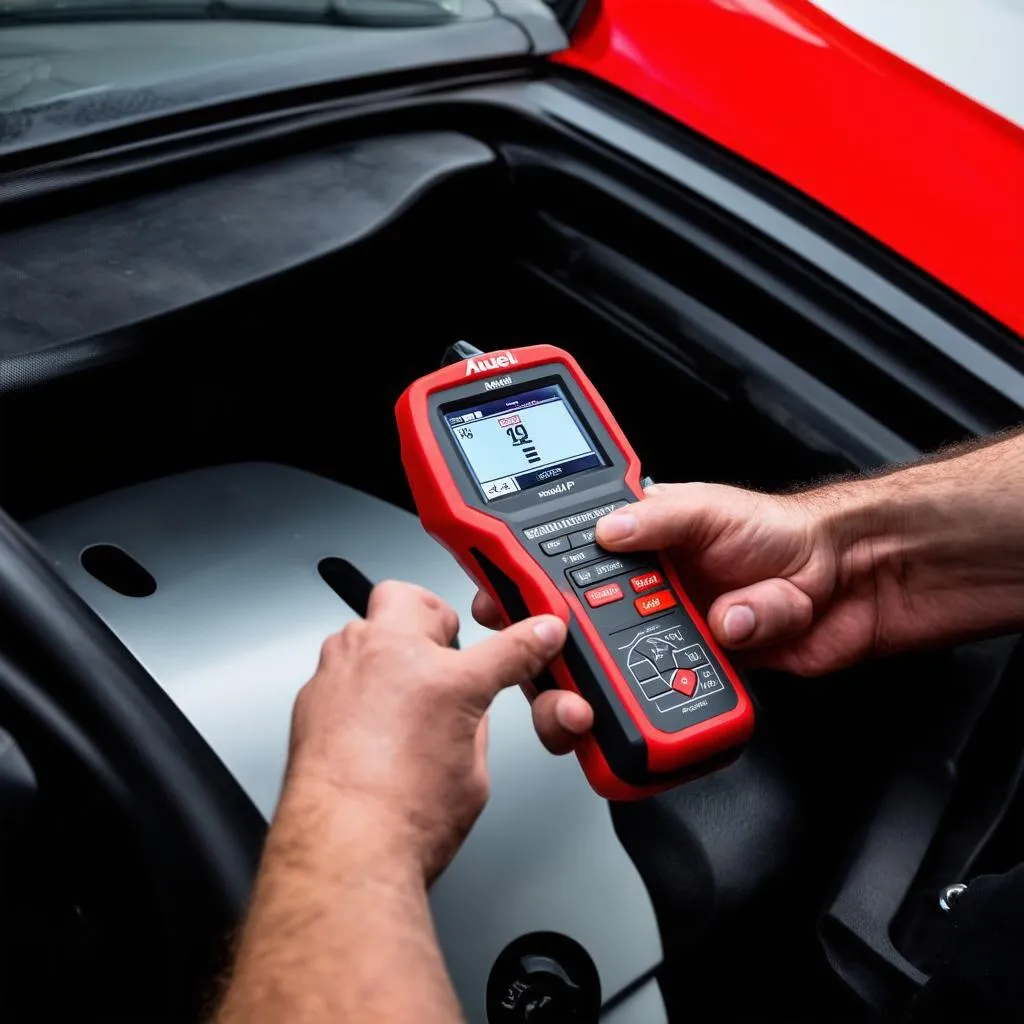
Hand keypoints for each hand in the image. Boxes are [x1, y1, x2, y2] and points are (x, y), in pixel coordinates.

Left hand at [288, 580, 565, 881]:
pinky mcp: (311, 695)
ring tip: (400, 690)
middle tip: (440, 648)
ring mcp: (341, 670)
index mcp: (445, 679)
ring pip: (365, 627)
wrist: (343, 850)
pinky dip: (357, 683)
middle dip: (428, 616)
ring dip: (386, 647)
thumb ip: (474, 723)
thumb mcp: (473, 773)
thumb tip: (472, 708)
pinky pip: (339, 668)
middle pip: (409, 598)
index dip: (529, 639)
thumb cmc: (403, 820)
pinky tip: (368, 723)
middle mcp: (386, 658)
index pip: (505, 646)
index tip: (537, 634)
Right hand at [474, 481, 882, 752]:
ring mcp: (669, 642)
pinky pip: (671, 701)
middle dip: (558, 662)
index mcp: (634, 553)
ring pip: (615, 680)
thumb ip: (658, 521)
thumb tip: (607, 531)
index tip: (501, 609)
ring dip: (619, 688)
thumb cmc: (785, 532)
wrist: (857, 583)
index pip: (559, 573)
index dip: (524, 594)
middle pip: (576, 640)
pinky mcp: (700, 678)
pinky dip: (683, 696)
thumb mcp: (711, 510)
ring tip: (646, 676)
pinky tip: (715, 661)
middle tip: (559, 671)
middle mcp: (643, 599)